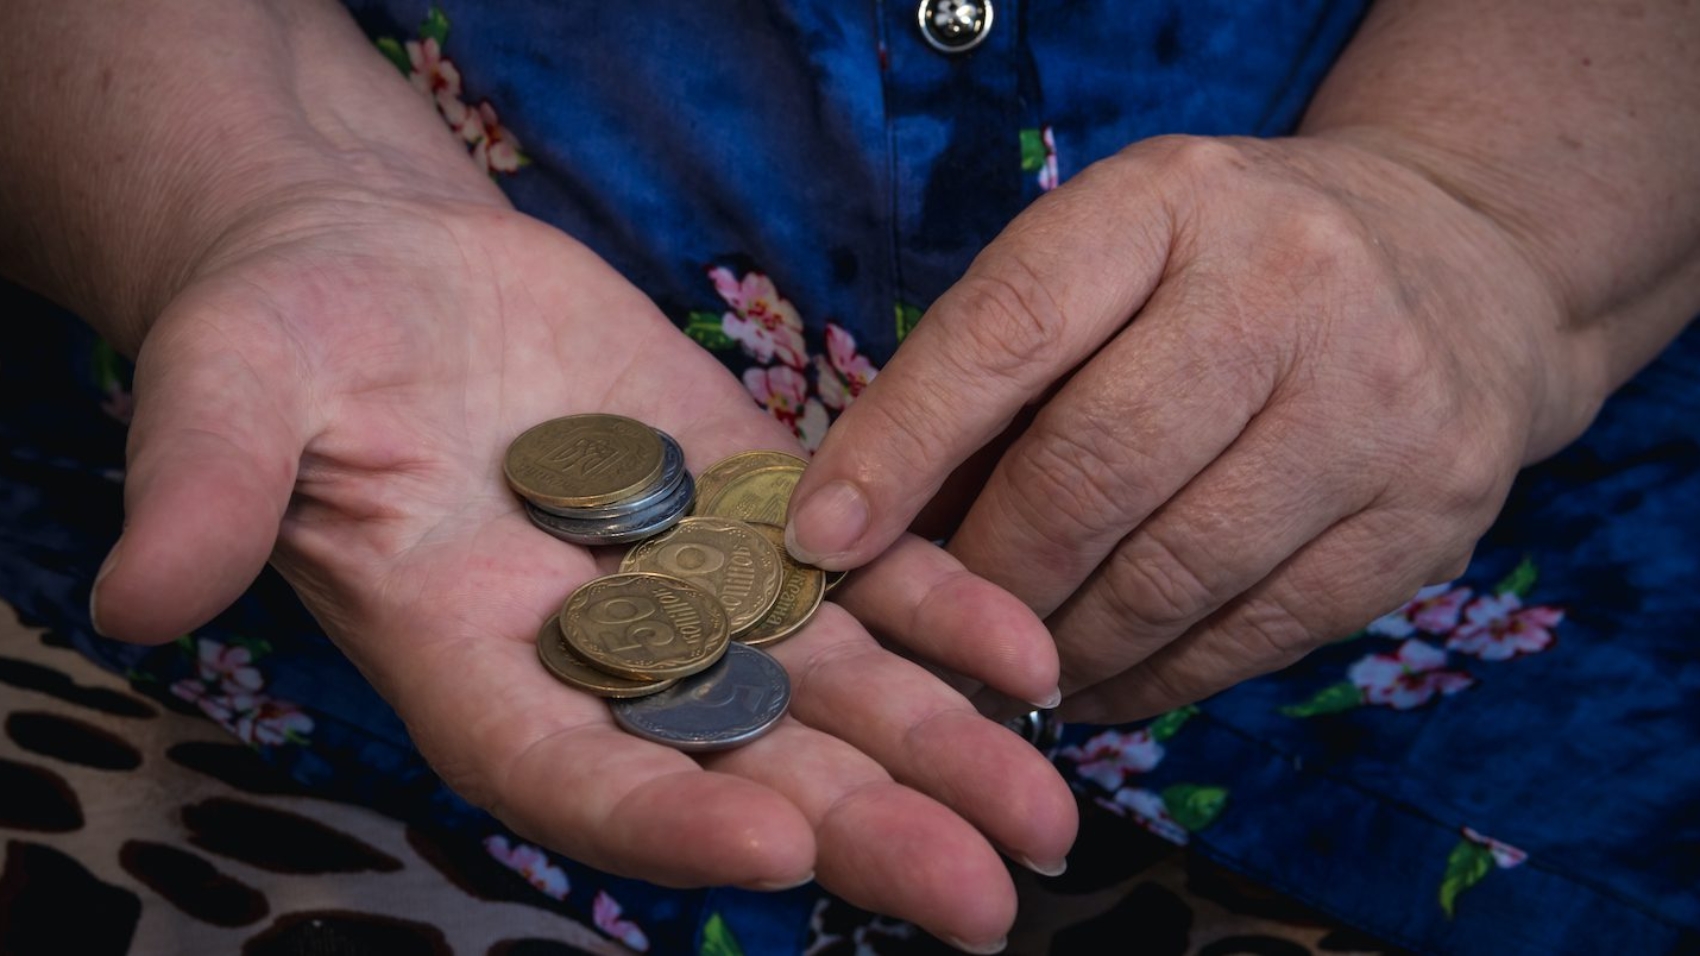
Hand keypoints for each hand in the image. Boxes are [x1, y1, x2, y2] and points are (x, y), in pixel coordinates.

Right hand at [89, 185, 1073, 948]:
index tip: (768, 843)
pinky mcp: (752, 501)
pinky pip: (861, 574)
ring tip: (1046, 814)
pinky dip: (943, 613)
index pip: (567, 773)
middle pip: (737, 764)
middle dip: (859, 831)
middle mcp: (596, 654)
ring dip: (939, 751)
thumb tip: (136, 587)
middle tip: (983, 897)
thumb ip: (206, 487)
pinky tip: (1031, 658)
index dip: (661, 814)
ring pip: (828, 691)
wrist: (388, 271)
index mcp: (466, 664)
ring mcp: (689, 583)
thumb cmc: (287, 337)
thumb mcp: (226, 388)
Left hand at [788, 134, 1593, 723]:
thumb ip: (1002, 370)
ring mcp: (1377, 405)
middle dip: (983, 575)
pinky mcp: (1428, 516)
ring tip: (1001, 670)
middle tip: (924, 630)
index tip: (821, 538)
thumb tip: (869, 529)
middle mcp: (1288, 286)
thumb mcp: (1117, 256)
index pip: (1010, 328)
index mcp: (1170, 203)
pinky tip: (1094, 683)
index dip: (901, 445)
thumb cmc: (1232, 268)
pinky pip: (1253, 637)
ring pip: (1169, 577)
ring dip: (1057, 648)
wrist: (1464, 267)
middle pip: (1090, 473)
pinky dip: (1149, 680)